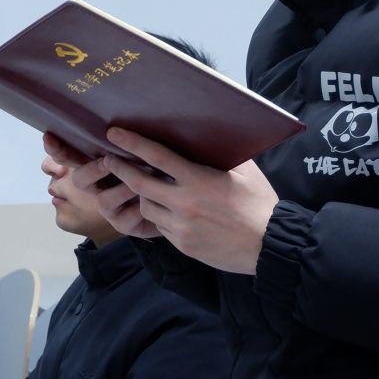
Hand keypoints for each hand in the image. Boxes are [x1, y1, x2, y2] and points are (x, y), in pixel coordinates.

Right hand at [43, 132, 160, 239]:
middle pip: (80, 180)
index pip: (71, 156)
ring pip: (103, 200)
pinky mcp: (123, 225)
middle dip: (92, 170)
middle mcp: (98, 187)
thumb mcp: (144, 150)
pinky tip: (150, 202)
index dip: (58, 149)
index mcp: (98, 166)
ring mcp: (108, 208)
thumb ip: (128, 140)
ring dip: (122, 187)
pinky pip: (124, 219)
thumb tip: (116, 124)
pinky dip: (138, 209)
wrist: (179, 202)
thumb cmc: (159, 169)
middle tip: (107, 160)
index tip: (48, 136)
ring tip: (141, 180)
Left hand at [91, 128, 276, 273]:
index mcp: (199, 180)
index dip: (133, 143)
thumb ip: (222, 154)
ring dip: (143, 196)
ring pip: (146, 208)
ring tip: (147, 188)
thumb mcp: (246, 172)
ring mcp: (181, 227)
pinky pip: (160, 227)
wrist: (269, 245)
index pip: (157, 157)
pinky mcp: (183, 245)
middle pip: (139, 183)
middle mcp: (184, 203)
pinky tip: (170, 211)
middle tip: (110, 160)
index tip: (115, 134)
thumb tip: (207, 139)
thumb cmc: (260, 204)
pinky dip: (160, 216)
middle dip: (120, 169)